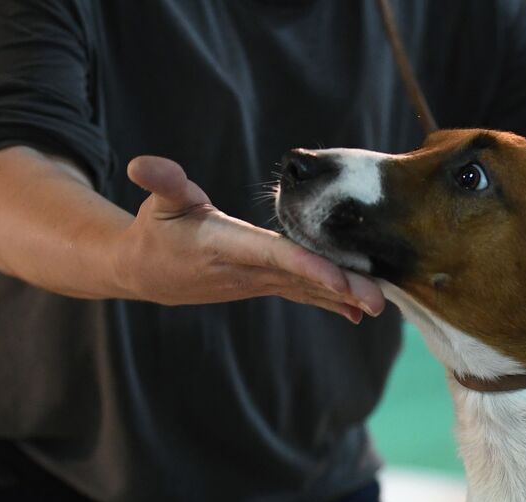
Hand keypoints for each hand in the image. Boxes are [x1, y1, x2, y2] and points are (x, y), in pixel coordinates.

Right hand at [114, 156, 383, 321]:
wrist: (145, 273)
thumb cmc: (156, 230)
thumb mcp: (158, 202)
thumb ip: (162, 183)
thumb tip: (144, 166)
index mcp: (228, 246)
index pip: (277, 257)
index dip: (311, 268)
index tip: (343, 282)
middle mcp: (248, 270)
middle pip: (304, 278)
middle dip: (343, 289)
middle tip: (380, 301)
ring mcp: (258, 281)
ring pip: (308, 289)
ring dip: (345, 298)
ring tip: (382, 305)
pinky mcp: (264, 284)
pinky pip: (302, 292)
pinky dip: (330, 300)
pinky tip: (359, 310)